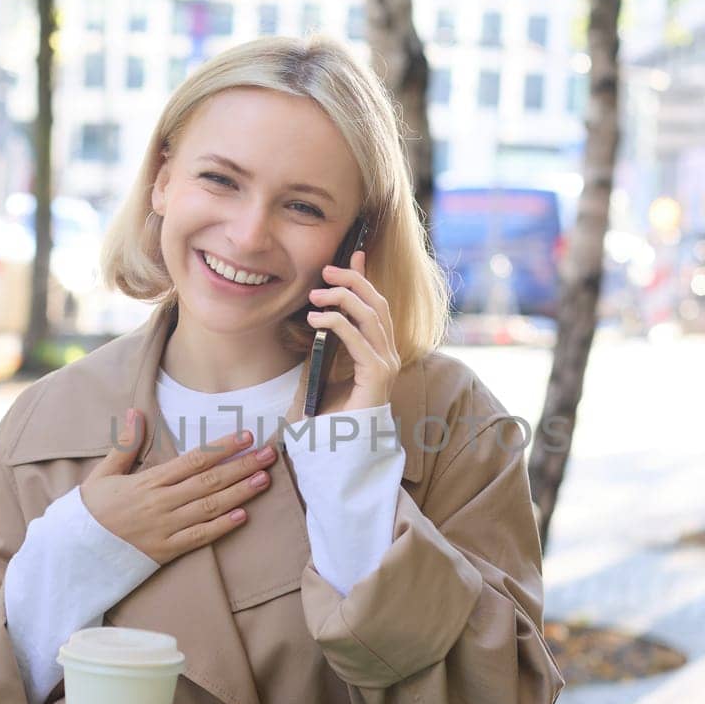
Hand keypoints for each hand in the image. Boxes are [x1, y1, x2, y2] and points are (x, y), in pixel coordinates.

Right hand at [80, 410, 277, 564]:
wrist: (74, 552)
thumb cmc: (90, 511)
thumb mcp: (103, 474)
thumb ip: (124, 445)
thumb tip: (135, 413)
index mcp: (149, 482)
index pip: (194, 460)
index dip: (222, 448)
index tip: (245, 437)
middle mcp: (162, 503)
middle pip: (210, 481)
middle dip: (242, 466)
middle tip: (269, 454)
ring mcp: (166, 527)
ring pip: (210, 507)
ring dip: (240, 493)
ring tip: (264, 480)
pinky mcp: (167, 550)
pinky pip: (199, 537)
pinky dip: (222, 528)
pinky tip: (243, 517)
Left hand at [305, 249, 400, 412]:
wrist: (338, 449)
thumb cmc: (331, 414)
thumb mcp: (325, 367)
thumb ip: (327, 342)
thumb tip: (318, 314)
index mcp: (380, 352)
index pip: (377, 306)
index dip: (366, 278)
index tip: (353, 253)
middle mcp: (389, 355)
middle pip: (378, 304)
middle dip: (353, 280)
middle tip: (326, 270)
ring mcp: (387, 365)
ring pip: (371, 316)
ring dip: (342, 298)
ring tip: (315, 295)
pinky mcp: (378, 376)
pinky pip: (359, 339)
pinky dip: (336, 324)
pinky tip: (315, 320)